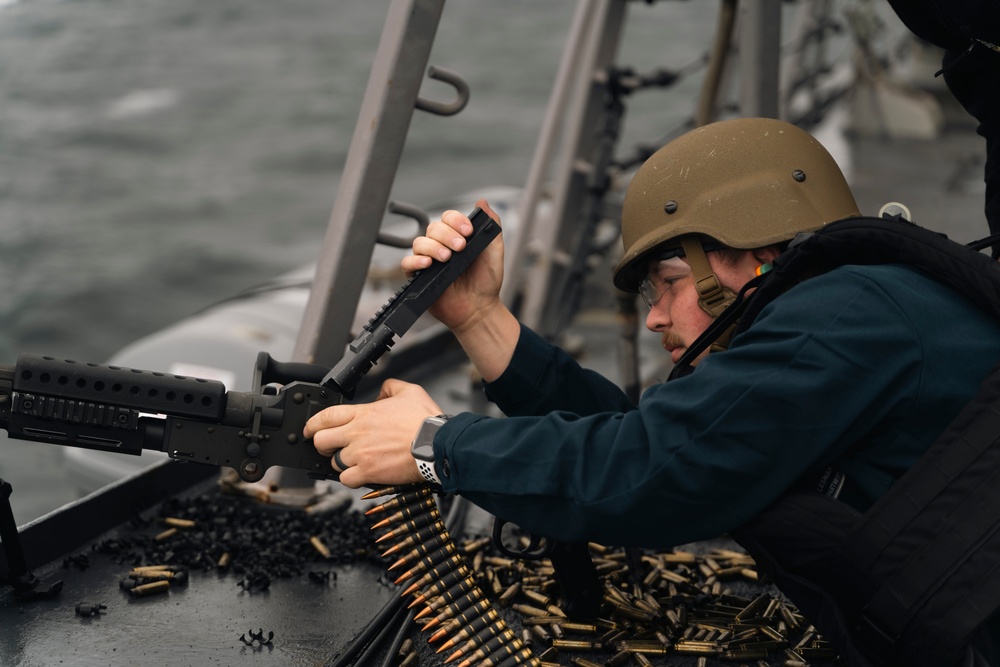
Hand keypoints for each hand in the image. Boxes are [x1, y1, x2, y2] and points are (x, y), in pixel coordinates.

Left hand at [303, 379, 442, 488]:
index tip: (311, 429)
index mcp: (364, 414)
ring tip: (354, 461)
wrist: (436, 444)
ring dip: (342, 463)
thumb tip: (382, 391)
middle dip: (322, 445)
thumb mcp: (409, 391)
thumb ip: (391, 387)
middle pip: (321, 441)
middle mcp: (358, 433)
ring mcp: (361, 454)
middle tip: (329, 447)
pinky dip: (351, 478)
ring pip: (334, 462)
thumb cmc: (425, 421)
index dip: (313, 424)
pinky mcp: (368, 472)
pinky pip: (346, 479)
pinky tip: (360, 474)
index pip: (326, 416)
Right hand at [401, 198, 504, 334]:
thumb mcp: (494, 251)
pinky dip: (416, 261)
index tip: (468, 231)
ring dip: (433, 247)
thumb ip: (491, 226)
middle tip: (461, 247)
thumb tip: (483, 202)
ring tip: (447, 258)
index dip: (456, 221)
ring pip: (419, 243)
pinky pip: (407, 262)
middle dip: (447, 235)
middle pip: (433, 228)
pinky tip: (428, 264)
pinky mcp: (418, 276)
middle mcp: (440, 246)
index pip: (448, 218)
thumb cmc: (486, 282)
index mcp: (456, 237)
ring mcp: (428, 261)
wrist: (479, 308)